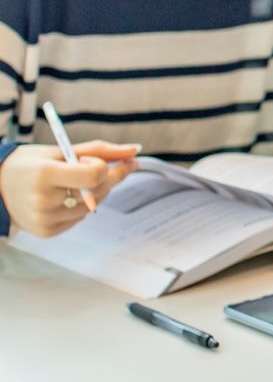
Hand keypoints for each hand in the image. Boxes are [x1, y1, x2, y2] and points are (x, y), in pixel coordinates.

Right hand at [0, 141, 138, 238]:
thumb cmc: (29, 164)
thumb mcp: (60, 150)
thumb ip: (100, 150)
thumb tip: (135, 149)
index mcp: (44, 175)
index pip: (94, 175)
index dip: (103, 165)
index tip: (98, 159)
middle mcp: (44, 200)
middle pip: (98, 191)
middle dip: (111, 176)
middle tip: (116, 166)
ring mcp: (45, 219)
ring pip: (93, 206)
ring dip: (98, 192)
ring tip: (80, 182)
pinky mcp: (47, 232)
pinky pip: (80, 218)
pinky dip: (82, 206)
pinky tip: (68, 197)